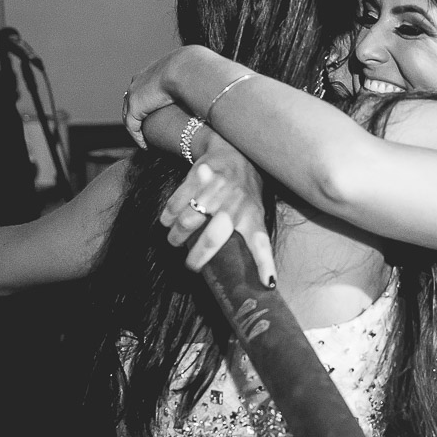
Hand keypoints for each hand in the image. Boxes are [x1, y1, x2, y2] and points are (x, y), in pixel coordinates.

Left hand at [124, 45, 211, 145]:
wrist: (188, 69)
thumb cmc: (199, 70)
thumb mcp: (198, 74)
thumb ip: (202, 82)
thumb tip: (217, 88)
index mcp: (155, 69)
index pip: (145, 85)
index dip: (149, 99)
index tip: (156, 111)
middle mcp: (140, 80)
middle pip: (132, 100)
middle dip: (137, 114)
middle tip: (145, 127)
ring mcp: (135, 93)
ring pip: (130, 115)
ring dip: (137, 128)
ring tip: (145, 140)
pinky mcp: (136, 107)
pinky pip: (132, 126)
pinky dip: (138, 136)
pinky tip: (145, 146)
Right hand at [159, 133, 275, 278]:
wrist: (233, 153)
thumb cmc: (245, 193)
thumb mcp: (254, 211)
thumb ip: (249, 235)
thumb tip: (252, 270)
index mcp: (253, 216)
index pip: (262, 243)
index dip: (266, 265)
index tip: (269, 283)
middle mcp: (236, 204)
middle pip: (214, 237)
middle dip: (198, 256)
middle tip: (190, 266)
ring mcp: (216, 190)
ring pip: (188, 221)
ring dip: (177, 235)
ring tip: (174, 241)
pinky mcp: (198, 177)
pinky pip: (176, 203)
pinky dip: (168, 216)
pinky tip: (167, 222)